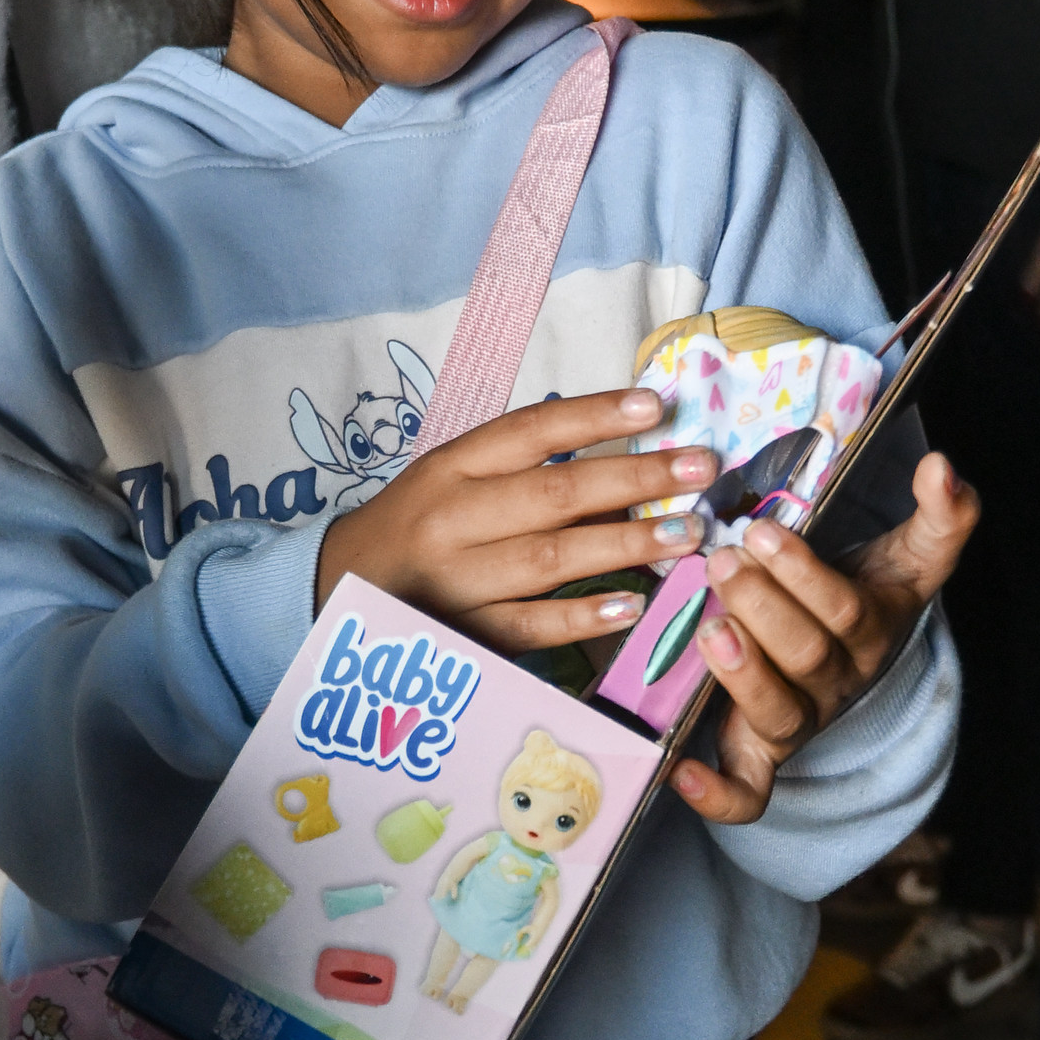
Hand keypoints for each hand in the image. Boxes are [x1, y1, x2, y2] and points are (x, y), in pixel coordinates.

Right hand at [314, 388, 714, 655]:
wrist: (338, 590)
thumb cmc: (417, 527)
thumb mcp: (451, 480)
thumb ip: (521, 468)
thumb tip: (626, 452)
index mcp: (449, 467)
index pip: (528, 431)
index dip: (593, 416)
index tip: (656, 404)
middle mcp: (450, 517)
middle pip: (552, 494)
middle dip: (634, 478)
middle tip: (701, 469)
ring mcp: (455, 579)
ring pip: (549, 559)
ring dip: (624, 544)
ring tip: (688, 534)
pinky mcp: (461, 635)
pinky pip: (529, 626)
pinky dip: (581, 618)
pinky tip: (632, 607)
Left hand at [673, 452, 979, 822]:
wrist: (852, 647)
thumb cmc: (866, 590)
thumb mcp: (911, 554)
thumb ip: (941, 513)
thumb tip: (943, 468)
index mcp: (871, 632)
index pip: (846, 608)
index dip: (804, 575)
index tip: (763, 532)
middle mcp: (837, 681)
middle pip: (805, 655)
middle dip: (760, 607)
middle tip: (721, 561)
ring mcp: (800, 721)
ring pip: (778, 713)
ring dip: (742, 674)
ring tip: (710, 629)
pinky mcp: (763, 756)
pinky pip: (750, 794)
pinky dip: (718, 794)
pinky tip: (681, 772)